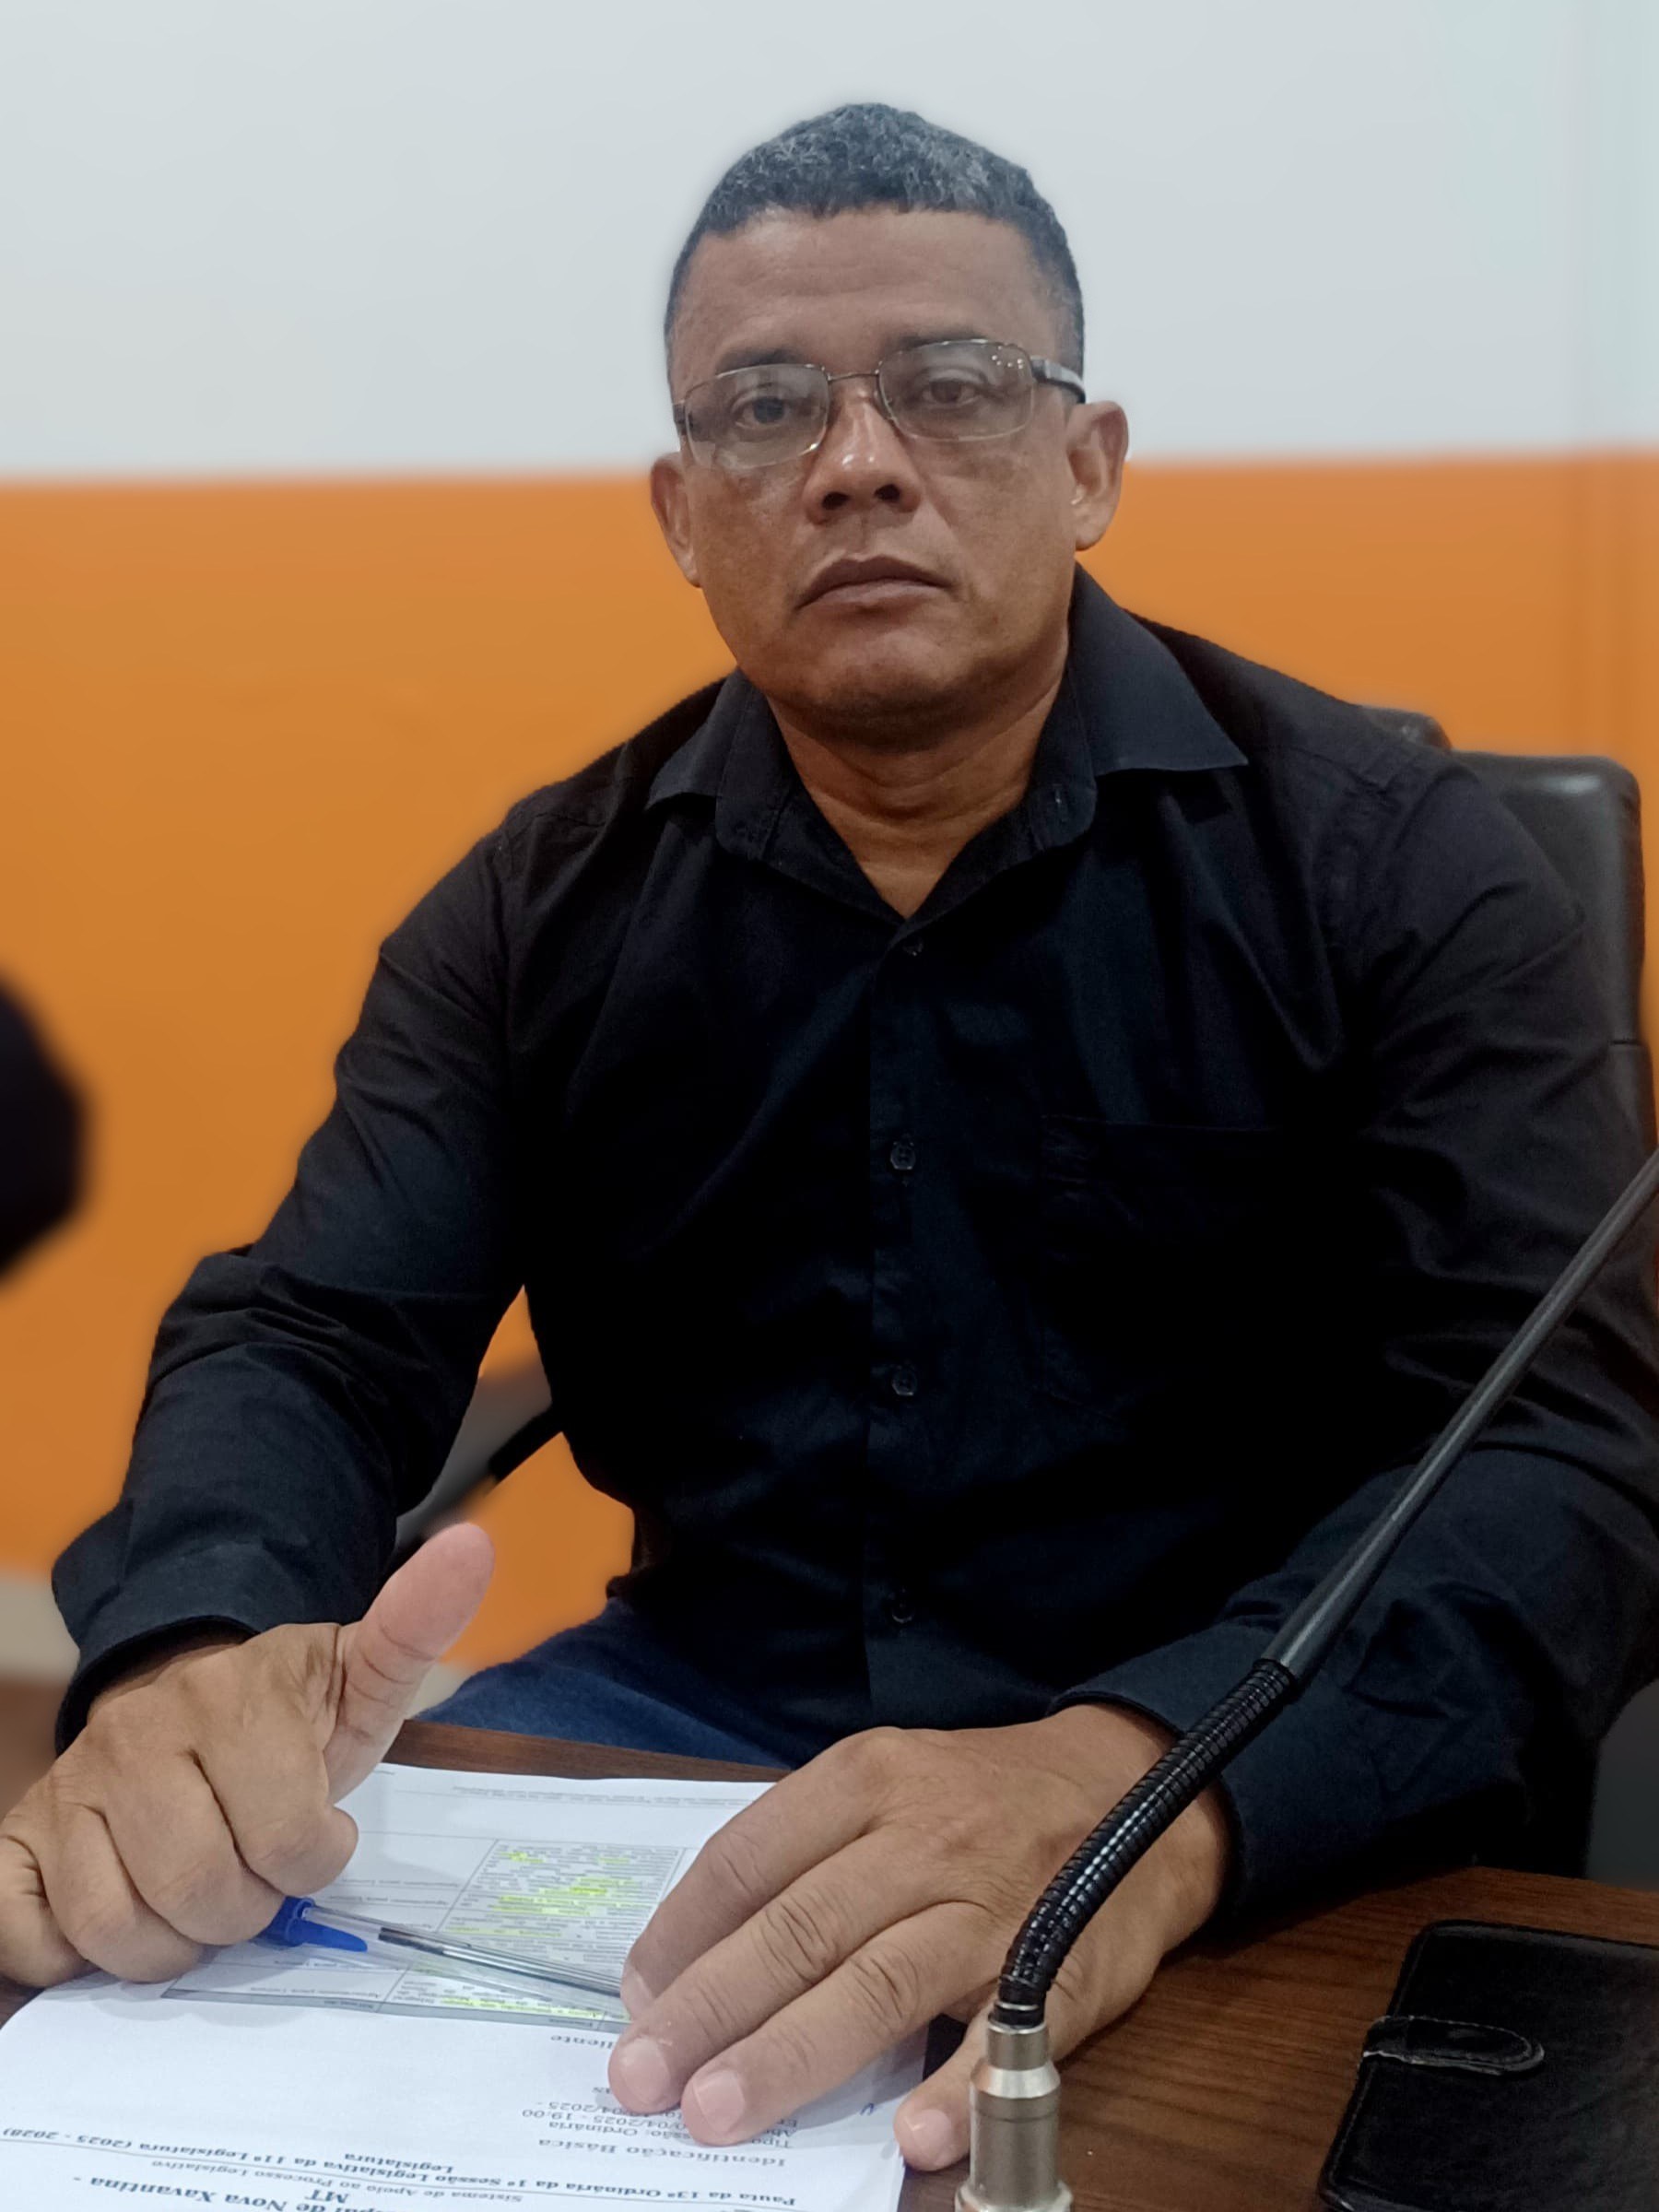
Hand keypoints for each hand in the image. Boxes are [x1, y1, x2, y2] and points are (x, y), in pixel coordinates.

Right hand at [0, 1522, 493, 1987]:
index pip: (290, 1842)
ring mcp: (70, 1789)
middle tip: (254, 1876)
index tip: (316, 1836)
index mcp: (229, 1697)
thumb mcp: (359, 1674)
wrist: (183, 1693)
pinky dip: (68, 1952)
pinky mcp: (19, 1838)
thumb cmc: (285, 1713)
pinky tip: (118, 1912)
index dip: (313, 1860)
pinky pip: (21, 1933)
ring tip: (197, 1897)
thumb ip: (414, 1624)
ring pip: (115, 1927)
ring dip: (170, 1942)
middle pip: (200, 1893)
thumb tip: (472, 1546)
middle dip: (245, 1909)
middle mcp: (135, 1736)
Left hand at [608, 1704, 1229, 2170]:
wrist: (1132, 1783)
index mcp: (867, 1780)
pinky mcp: (1061, 1971)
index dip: (682, 1936)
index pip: (748, 1859)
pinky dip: (955, 2089)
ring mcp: (993, 1906)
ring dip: (792, 2054)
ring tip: (719, 2113)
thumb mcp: (887, 1782)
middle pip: (799, 1928)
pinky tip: (907, 2139)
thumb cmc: (979, 1797)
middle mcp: (924, 1836)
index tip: (633, 2002)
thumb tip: (687, 1954)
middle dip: (711, 2010)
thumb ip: (801, 1852)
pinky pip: (1002, 2038)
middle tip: (642, 2081)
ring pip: (878, 1982)